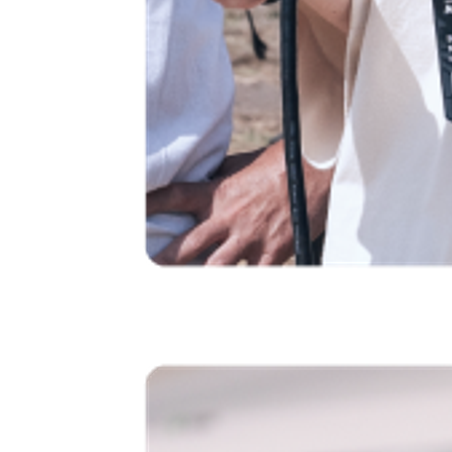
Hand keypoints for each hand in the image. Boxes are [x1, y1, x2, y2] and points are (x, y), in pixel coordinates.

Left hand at [146, 143, 327, 269]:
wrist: (314, 171)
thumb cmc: (275, 164)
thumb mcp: (238, 165)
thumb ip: (216, 177)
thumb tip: (198, 178)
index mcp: (217, 192)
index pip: (175, 195)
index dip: (151, 202)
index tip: (137, 207)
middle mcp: (229, 218)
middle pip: (190, 244)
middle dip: (168, 259)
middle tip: (152, 265)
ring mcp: (250, 238)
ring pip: (218, 268)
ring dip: (202, 275)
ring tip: (188, 278)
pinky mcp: (273, 253)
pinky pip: (256, 276)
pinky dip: (248, 278)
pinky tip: (240, 287)